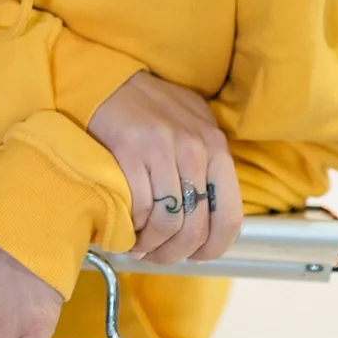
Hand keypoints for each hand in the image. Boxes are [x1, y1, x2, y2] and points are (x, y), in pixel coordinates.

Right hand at [86, 71, 242, 264]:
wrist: (108, 81)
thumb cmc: (150, 110)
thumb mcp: (191, 129)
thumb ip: (205, 165)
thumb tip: (209, 217)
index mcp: (215, 147)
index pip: (229, 216)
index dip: (213, 248)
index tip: (196, 256)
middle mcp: (195, 148)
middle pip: (195, 227)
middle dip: (175, 253)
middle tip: (158, 257)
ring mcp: (163, 148)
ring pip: (166, 223)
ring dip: (150, 245)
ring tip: (138, 245)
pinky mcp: (130, 150)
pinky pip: (139, 208)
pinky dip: (132, 227)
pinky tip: (125, 226)